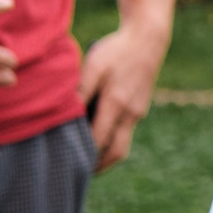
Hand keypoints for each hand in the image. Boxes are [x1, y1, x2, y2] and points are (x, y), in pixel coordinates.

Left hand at [78, 22, 167, 170]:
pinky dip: (111, 140)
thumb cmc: (117, 50)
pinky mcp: (140, 108)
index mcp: (117, 104)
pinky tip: (95, 135)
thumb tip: (64, 114)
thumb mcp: (94, 65)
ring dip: (105, 156)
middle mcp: (130, 113)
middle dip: (97, 166)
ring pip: (122, 145)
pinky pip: (125, 132)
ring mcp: (138, 112)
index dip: (82, 155)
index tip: (64, 163)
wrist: (148, 38)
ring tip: (84, 159)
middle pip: (115, 153)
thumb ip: (80, 90)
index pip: (98, 141)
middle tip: (76, 173)